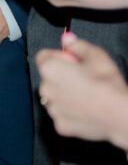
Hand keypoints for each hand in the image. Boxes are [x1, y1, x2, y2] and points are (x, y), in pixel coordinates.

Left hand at [37, 32, 127, 146]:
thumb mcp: (97, 55)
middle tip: (83, 79)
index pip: (44, 57)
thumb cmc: (107, 84)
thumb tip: (66, 38)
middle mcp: (45, 89)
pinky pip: (62, 115)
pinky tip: (86, 110)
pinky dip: (70, 113)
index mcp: (50, 69)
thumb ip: (77, 45)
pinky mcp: (60, 125)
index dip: (59, 57)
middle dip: (62, 77)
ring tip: (87, 96)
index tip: (73, 62)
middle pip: (49, 78)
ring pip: (54, 97)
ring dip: (64, 95)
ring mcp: (52, 109)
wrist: (120, 115)